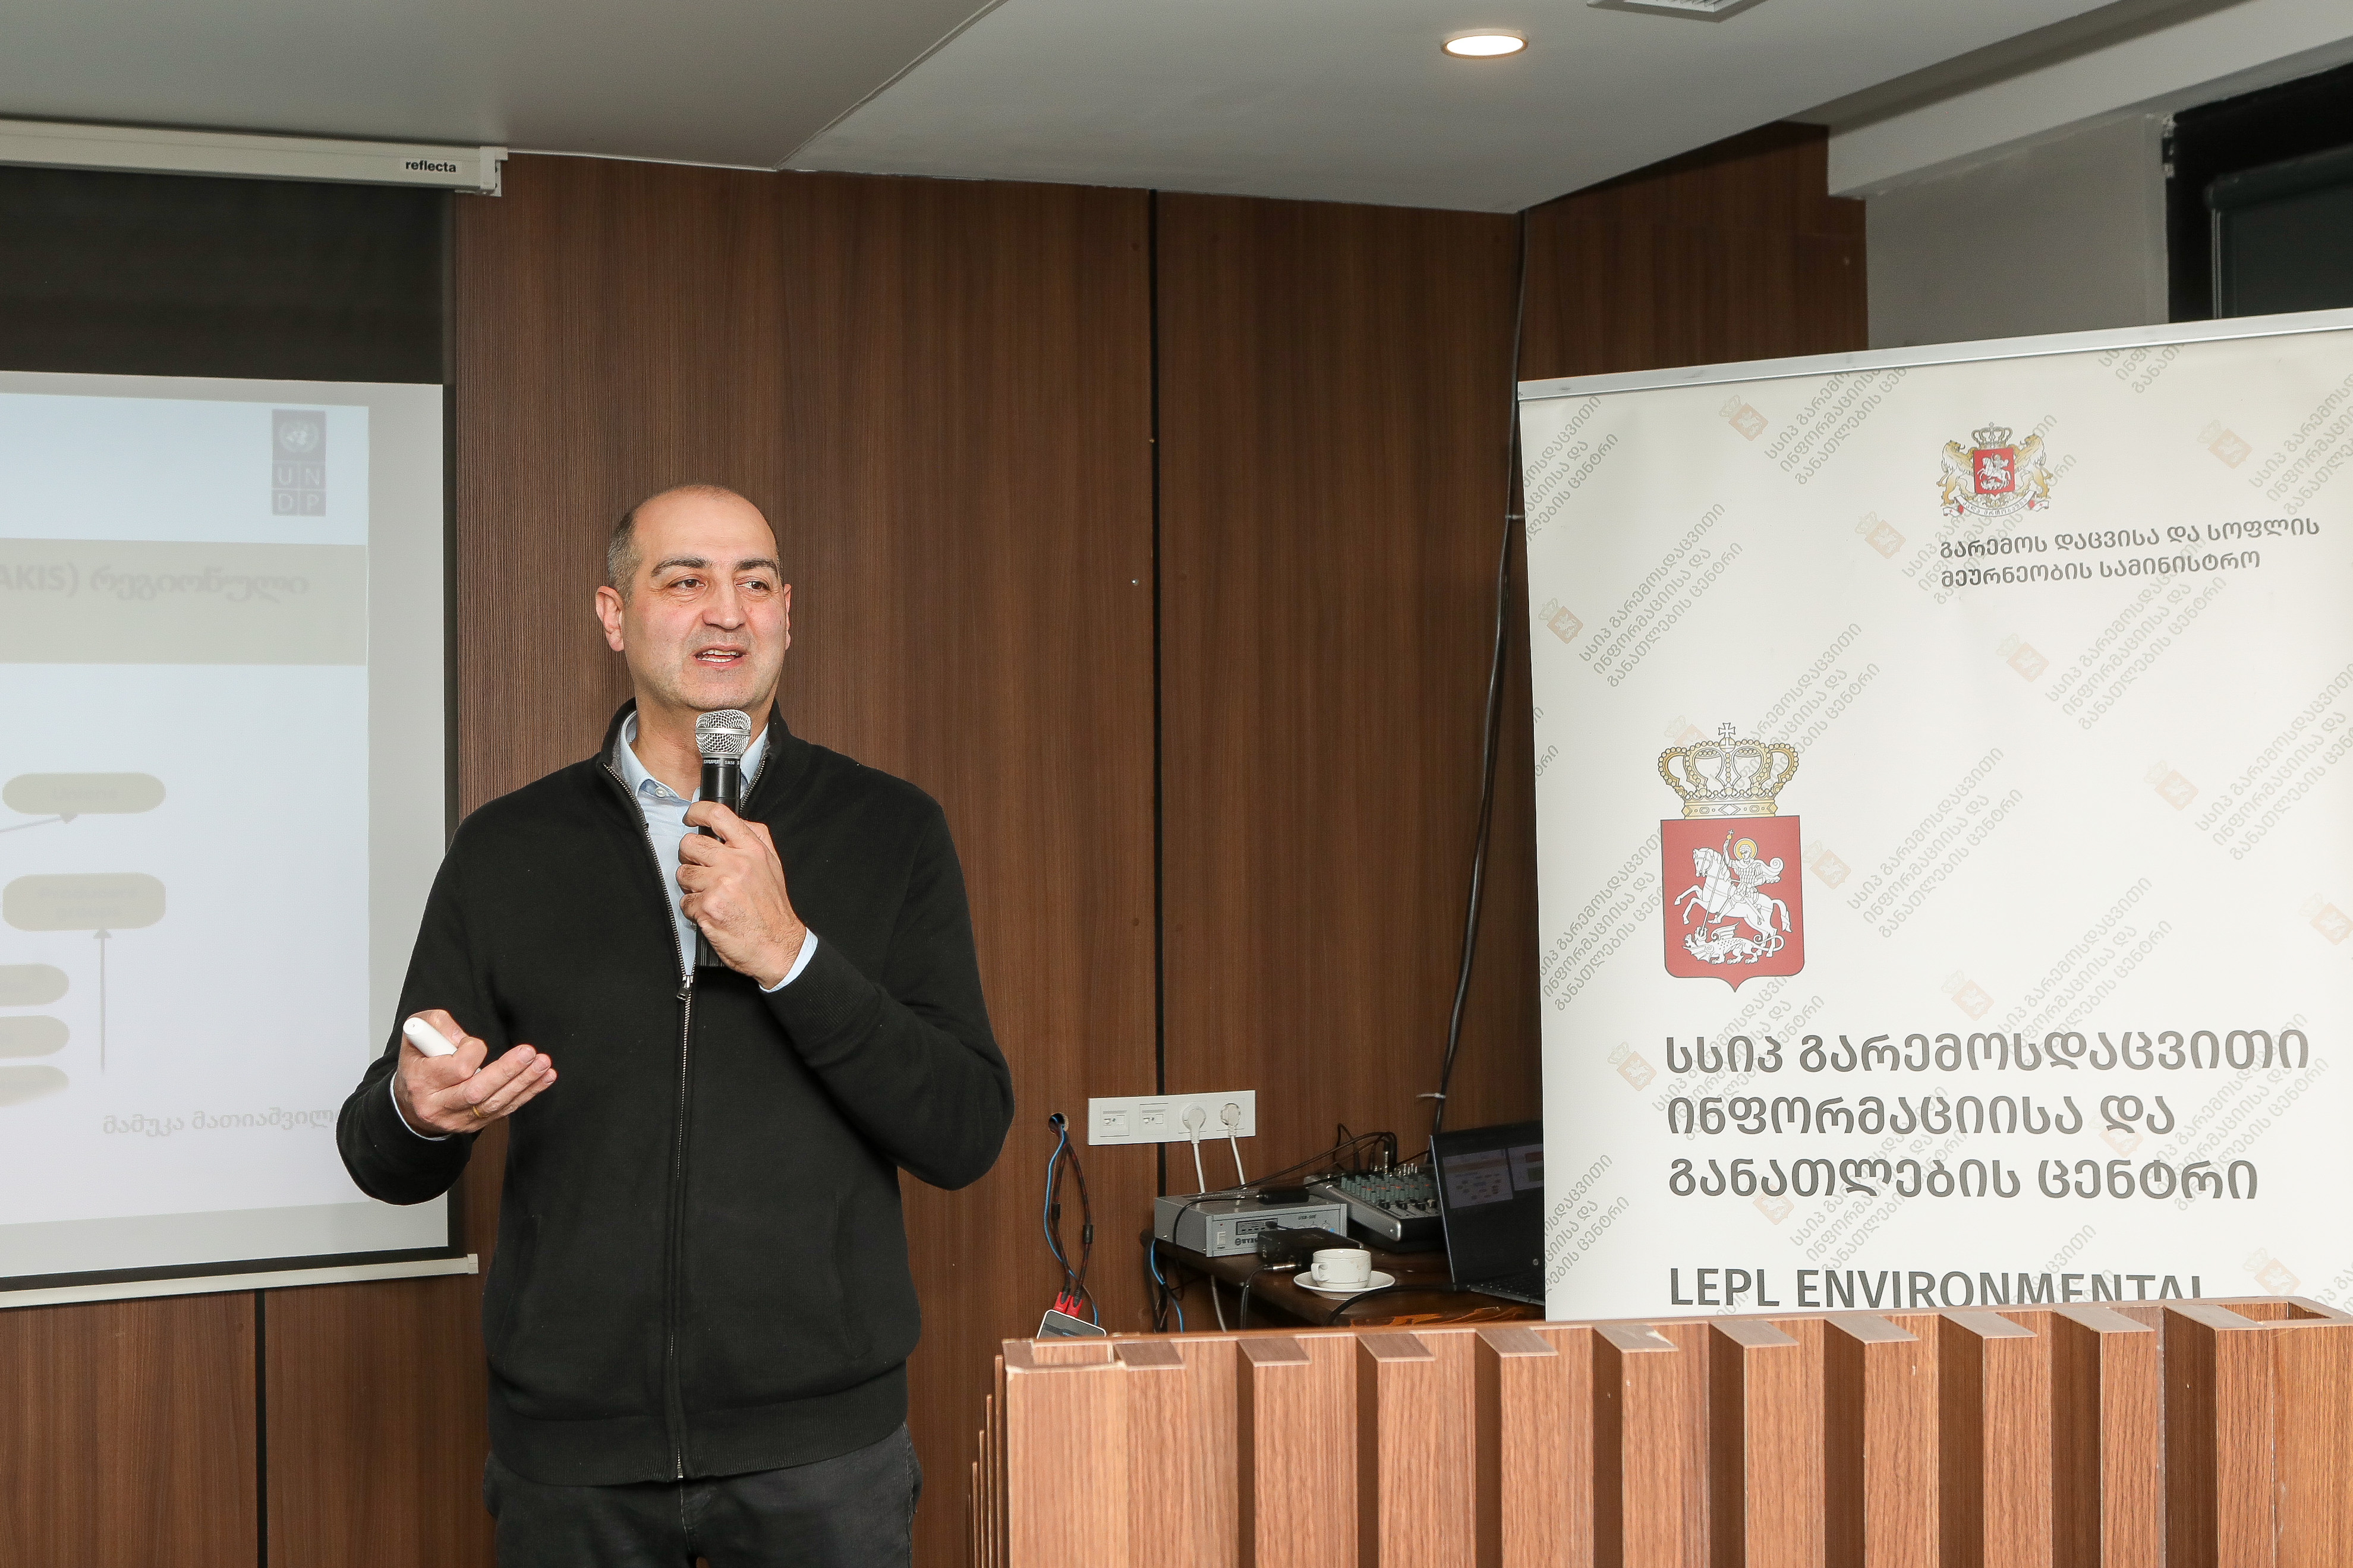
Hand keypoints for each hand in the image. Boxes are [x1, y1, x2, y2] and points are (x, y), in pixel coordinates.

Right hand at [394, 1009, 556, 1134]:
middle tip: (529, 1054)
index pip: (458, 1068)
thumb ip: (436, 1025)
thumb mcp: (417, 1034)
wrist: (411, 1103)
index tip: (473, 1043)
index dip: (472, 1050)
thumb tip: (460, 1037)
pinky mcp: (475, 1125)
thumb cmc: (419, 1064)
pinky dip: (527, 1093)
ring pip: (495, 1103)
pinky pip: (505, 1110)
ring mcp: (458, 1119)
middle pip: (478, 1091)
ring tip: (543, 1064)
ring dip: (524, 1082)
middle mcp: (439, 1106)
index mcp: (422, 1082)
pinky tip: (544, 1078)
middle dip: (508, 1071)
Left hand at [678, 801, 806, 986]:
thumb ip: (755, 839)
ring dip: (692, 885)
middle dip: (691, 857)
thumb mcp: (773, 865)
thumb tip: (732, 823)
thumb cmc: (773, 909)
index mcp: (752, 850)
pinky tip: (711, 912)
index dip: (697, 812)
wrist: (777, 945)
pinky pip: (685, 900)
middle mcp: (736, 864)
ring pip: (683, 873)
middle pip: (690, 844)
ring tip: (711, 894)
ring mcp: (720, 885)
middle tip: (702, 869)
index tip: (691, 817)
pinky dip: (694, 908)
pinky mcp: (707, 907)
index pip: (718, 815)